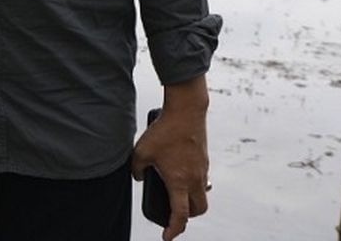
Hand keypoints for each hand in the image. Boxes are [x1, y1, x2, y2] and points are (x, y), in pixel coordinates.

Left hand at [132, 76, 210, 240]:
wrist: (186, 111)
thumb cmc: (164, 131)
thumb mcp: (141, 151)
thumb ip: (136, 169)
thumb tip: (137, 177)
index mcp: (179, 182)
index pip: (180, 215)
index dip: (174, 229)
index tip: (167, 237)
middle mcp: (195, 179)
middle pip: (199, 210)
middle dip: (188, 217)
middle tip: (173, 214)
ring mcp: (203, 170)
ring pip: (202, 195)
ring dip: (192, 199)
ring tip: (176, 193)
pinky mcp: (204, 160)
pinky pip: (201, 179)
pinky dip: (192, 183)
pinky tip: (178, 172)